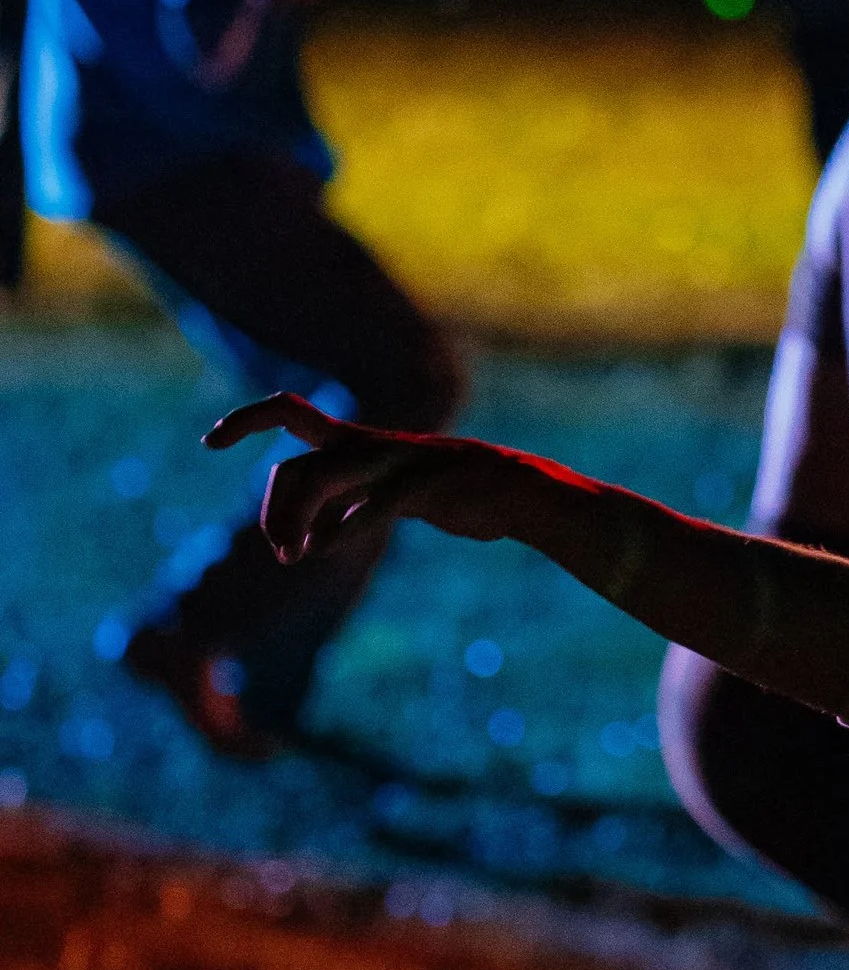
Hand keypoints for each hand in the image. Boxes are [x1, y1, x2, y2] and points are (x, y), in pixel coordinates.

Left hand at [204, 395, 532, 558]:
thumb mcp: (387, 496)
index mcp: (357, 441)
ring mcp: (396, 463)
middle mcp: (368, 445)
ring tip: (294, 557)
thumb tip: (308, 542)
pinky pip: (374, 504)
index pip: (289, 412)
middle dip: (272, 511)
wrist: (516, 489)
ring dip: (294, 521)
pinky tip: (326, 549)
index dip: (246, 419)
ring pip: (322, 478)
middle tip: (280, 552)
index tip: (210, 441)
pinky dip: (343, 527)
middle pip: (294, 467)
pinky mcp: (426, 485)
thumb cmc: (450, 494)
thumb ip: (345, 507)